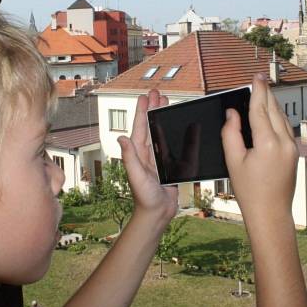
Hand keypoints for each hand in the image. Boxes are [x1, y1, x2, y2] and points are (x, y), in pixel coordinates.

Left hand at [118, 89, 178, 222]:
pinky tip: (184, 127)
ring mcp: (158, 159)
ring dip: (163, 118)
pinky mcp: (169, 166)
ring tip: (167, 104)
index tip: (145, 96)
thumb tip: (122, 138)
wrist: (156, 214)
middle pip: (151, 125)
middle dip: (153, 109)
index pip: (140, 127)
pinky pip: (174, 146)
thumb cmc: (144, 198)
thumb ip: (130, 157)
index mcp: (138, 153)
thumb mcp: (136, 176)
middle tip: (157, 93)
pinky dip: (178, 135)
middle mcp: (147, 153)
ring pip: (161, 132)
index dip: (142, 111)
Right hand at [221, 73, 298, 222]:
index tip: (256, 76)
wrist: (271, 214)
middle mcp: (284, 142)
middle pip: (273, 109)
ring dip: (271, 104)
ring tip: (263, 93)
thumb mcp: (233, 161)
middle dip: (266, 93)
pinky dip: (276, 117)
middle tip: (259, 78)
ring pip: (282, 118)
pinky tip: (269, 114)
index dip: (257, 90)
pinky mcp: (294, 153)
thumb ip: (231, 133)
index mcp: (267, 143)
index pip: (260, 109)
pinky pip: (285, 128)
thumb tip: (232, 113)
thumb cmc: (249, 191)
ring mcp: (292, 148)